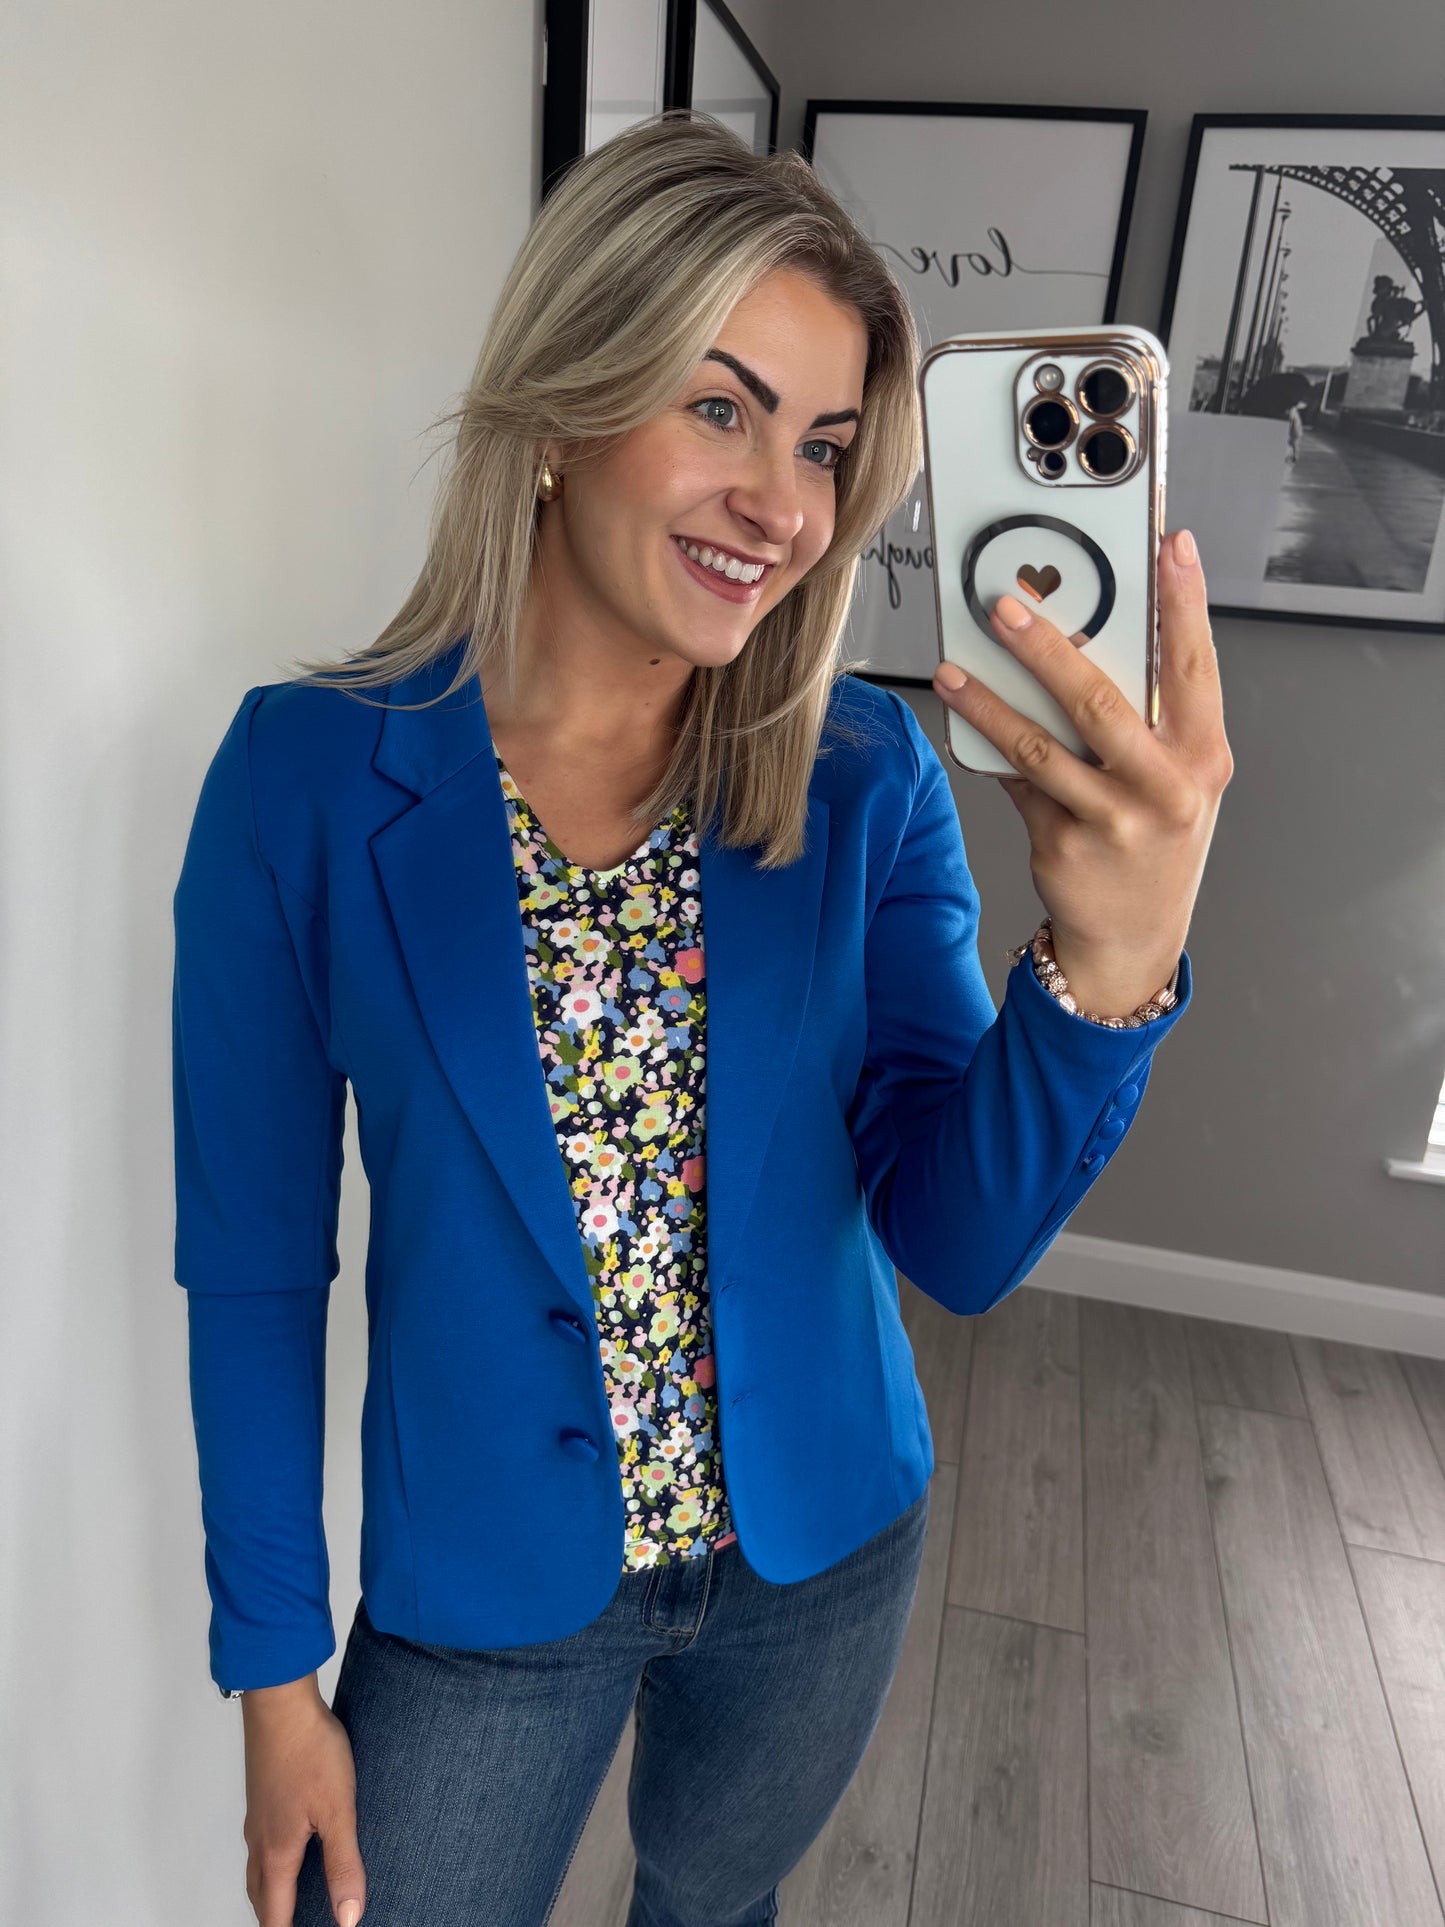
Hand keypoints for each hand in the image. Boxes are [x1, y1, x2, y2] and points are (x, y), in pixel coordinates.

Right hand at [242, 1681, 365, 1926]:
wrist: (280, 1702)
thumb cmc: (309, 1750)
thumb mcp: (338, 1810)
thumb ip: (343, 1864)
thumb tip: (348, 1917)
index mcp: (277, 1852)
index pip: (274, 1914)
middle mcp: (259, 1838)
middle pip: (260, 1896)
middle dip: (275, 1918)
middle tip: (294, 1925)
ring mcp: (257, 1815)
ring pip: (258, 1868)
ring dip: (272, 1891)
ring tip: (294, 1898)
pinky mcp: (262, 1794)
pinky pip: (261, 1842)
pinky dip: (272, 1861)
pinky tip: (293, 1846)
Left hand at [932, 528, 1233, 1014]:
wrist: (1136, 936)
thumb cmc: (1155, 835)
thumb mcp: (1175, 778)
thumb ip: (1147, 720)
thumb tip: (1078, 645)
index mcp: (1202, 756)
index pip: (1194, 665)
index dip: (1184, 603)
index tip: (1170, 546)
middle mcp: (1164, 788)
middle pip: (1101, 702)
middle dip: (1048, 647)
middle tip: (1005, 605)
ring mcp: (1112, 822)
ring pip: (1041, 747)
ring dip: (990, 704)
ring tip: (954, 670)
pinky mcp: (1063, 846)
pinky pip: (1018, 785)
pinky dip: (991, 752)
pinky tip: (965, 722)